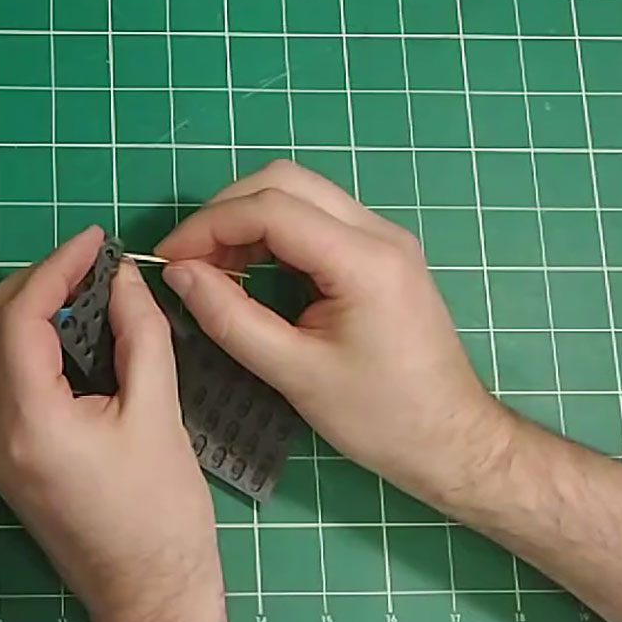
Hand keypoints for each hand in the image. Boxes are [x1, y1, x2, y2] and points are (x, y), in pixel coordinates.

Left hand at [0, 225, 226, 621]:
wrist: (149, 595)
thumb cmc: (162, 516)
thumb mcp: (160, 413)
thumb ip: (138, 335)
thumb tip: (124, 278)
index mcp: (30, 421)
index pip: (20, 316)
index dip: (56, 266)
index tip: (95, 241)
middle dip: (29, 281)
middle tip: (84, 264)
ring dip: (22, 310)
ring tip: (80, 289)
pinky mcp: (4, 460)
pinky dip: (23, 344)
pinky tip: (70, 333)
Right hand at [154, 160, 513, 502]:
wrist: (453, 440)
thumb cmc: (381, 418)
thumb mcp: (295, 374)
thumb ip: (231, 318)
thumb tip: (179, 274)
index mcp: (363, 260)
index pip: (271, 209)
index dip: (209, 227)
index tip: (168, 260)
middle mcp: (378, 232)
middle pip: (285, 182)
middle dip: (226, 212)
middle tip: (188, 260)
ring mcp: (384, 239)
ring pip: (301, 193)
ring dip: (249, 219)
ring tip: (212, 268)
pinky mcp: (382, 254)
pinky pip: (317, 219)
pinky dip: (274, 233)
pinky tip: (249, 271)